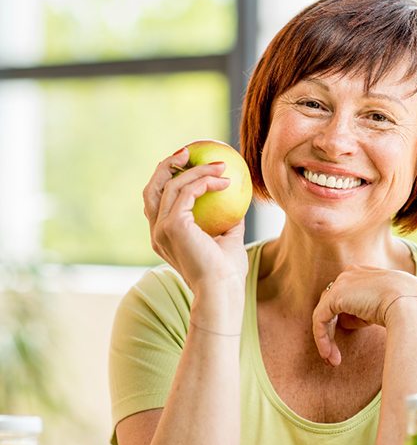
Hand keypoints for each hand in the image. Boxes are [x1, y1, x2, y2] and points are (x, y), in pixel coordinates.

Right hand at [142, 147, 247, 291]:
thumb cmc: (227, 273)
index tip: (189, 164)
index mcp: (164, 237)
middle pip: (152, 189)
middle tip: (189, 152)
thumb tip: (237, 199)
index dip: (168, 179)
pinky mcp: (173, 226)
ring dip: (196, 170)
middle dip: (166, 166)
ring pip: (171, 185)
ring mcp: (161, 229)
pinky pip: (187, 192)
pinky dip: (205, 181)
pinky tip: (226, 181)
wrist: (222, 292)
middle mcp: (157, 232)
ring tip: (220, 164)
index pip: (158, 202)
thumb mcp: (228, 240)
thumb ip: (228, 221)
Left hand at [311, 265, 416, 366]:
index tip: (348, 339)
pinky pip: (320, 319)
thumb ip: (365, 310)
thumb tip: (348, 322)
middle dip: (331, 330)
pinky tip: (329, 354)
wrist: (411, 303)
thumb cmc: (406, 308)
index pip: (345, 295)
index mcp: (363, 273)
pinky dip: (322, 338)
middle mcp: (350, 274)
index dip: (344, 318)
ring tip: (333, 360)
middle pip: (331, 304)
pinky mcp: (335, 296)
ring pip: (324, 313)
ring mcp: (342, 283)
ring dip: (326, 338)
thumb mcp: (384, 306)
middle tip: (334, 355)